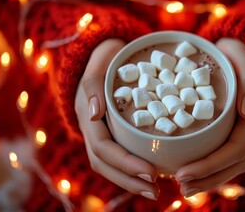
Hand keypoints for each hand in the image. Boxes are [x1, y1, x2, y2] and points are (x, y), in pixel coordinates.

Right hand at [75, 39, 158, 199]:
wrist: (105, 54)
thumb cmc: (105, 56)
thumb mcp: (99, 62)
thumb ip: (93, 85)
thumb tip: (94, 114)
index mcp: (88, 116)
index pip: (104, 149)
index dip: (126, 164)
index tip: (152, 173)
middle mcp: (92, 129)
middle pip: (106, 164)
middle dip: (129, 180)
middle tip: (156, 192)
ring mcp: (101, 132)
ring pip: (111, 165)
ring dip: (131, 180)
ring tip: (156, 189)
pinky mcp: (112, 131)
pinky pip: (119, 155)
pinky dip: (132, 168)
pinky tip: (152, 173)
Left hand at [175, 38, 244, 196]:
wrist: (240, 52)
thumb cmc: (236, 53)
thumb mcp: (240, 56)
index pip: (236, 149)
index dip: (211, 165)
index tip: (184, 173)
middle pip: (235, 164)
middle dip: (208, 178)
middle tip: (181, 187)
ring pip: (233, 166)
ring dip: (209, 180)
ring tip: (185, 189)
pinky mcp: (237, 132)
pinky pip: (228, 158)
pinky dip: (212, 170)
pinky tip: (194, 175)